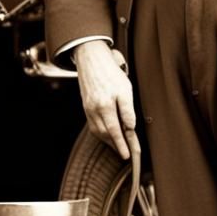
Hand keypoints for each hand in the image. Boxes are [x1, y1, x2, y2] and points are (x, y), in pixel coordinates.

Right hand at [73, 40, 139, 160]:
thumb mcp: (125, 89)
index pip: (115, 131)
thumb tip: (130, 128)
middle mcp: (94, 110)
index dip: (122, 144)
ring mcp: (88, 109)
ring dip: (109, 141)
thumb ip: (127, 110)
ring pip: (98, 131)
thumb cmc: (111, 73)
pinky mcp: (86, 107)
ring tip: (119, 147)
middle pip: (106, 134)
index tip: (128, 155)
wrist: (92, 60)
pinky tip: (108, 134)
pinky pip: (93, 125)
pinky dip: (101, 133)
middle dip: (116, 146)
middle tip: (126, 154)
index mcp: (105, 106)